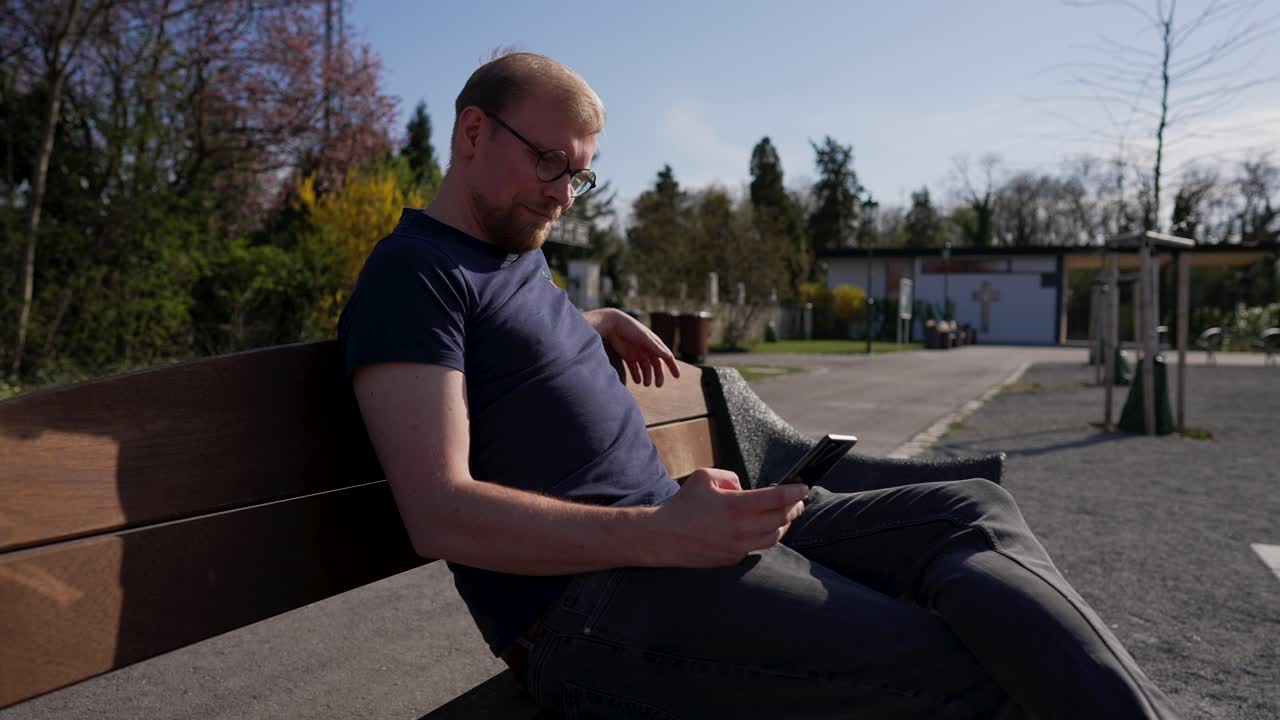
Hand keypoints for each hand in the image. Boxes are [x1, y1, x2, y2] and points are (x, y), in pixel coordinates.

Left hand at [588, 308, 679, 386]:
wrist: (612, 325)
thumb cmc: (630, 328)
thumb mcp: (644, 338)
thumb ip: (655, 347)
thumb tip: (668, 356)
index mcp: (654, 344)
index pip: (667, 357)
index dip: (672, 367)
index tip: (677, 377)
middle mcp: (648, 350)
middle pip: (656, 366)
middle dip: (658, 376)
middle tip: (658, 385)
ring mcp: (638, 354)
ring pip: (645, 369)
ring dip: (647, 377)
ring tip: (646, 384)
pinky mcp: (628, 357)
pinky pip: (634, 369)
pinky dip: (636, 376)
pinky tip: (638, 381)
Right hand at [645, 468, 808, 567]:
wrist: (662, 537)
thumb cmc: (682, 504)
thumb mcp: (704, 476)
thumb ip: (730, 477)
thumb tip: (745, 488)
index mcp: (735, 506)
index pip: (776, 498)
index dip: (794, 492)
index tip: (804, 487)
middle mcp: (740, 529)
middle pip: (780, 519)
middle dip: (794, 508)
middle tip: (799, 500)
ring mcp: (738, 547)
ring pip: (774, 537)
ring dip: (784, 524)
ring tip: (786, 515)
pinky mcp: (732, 559)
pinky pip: (758, 547)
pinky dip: (767, 536)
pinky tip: (766, 528)